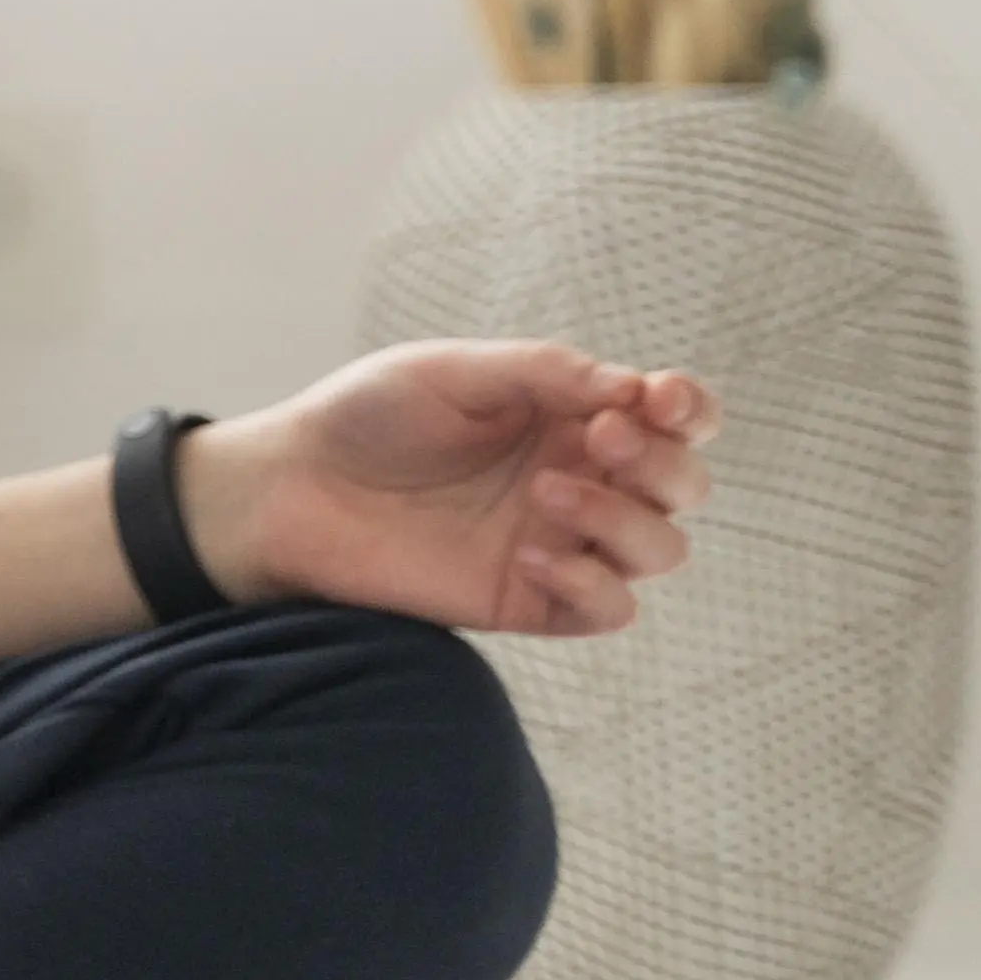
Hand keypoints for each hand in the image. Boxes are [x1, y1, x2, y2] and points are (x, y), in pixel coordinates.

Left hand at [195, 344, 711, 637]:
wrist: (289, 488)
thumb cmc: (366, 417)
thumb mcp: (452, 372)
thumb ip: (545, 372)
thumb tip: (634, 387)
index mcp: (571, 416)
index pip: (675, 417)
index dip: (691, 408)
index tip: (659, 399)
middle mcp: (582, 478)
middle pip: (684, 486)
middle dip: (663, 462)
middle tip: (599, 436)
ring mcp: (562, 543)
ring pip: (661, 549)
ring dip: (625, 519)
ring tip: (544, 493)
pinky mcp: (532, 600)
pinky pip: (610, 607)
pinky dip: (592, 583)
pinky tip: (532, 557)